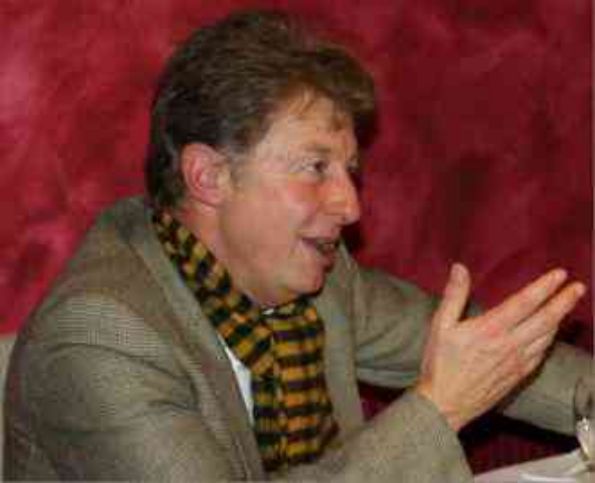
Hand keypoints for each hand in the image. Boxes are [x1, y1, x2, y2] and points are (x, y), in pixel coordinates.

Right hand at [415, 264, 584, 431]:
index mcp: (490, 329)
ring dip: (560, 318)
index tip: (559, 274)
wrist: (445, 403)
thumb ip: (454, 295)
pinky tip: (552, 333)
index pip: (525, 303)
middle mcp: (509, 344)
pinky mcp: (518, 375)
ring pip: (547, 337)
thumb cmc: (440, 365)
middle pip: (545, 319)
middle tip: (578, 287)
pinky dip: (550, 339)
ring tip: (569, 305)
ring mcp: (517, 361)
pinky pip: (541, 353)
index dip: (544, 287)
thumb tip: (460, 269)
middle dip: (564, 301)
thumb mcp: (441, 325)